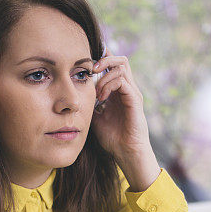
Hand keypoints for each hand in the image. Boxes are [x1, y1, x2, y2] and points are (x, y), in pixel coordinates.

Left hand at [91, 47, 150, 164]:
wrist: (125, 152)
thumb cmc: (112, 137)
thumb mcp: (95, 117)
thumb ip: (89, 103)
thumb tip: (75, 95)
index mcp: (119, 91)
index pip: (113, 65)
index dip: (102, 59)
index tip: (87, 65)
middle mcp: (127, 88)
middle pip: (120, 60)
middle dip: (104, 59)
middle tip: (91, 70)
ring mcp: (132, 93)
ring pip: (122, 66)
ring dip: (105, 75)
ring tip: (97, 92)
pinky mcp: (135, 99)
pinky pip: (122, 81)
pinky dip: (109, 85)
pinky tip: (102, 98)